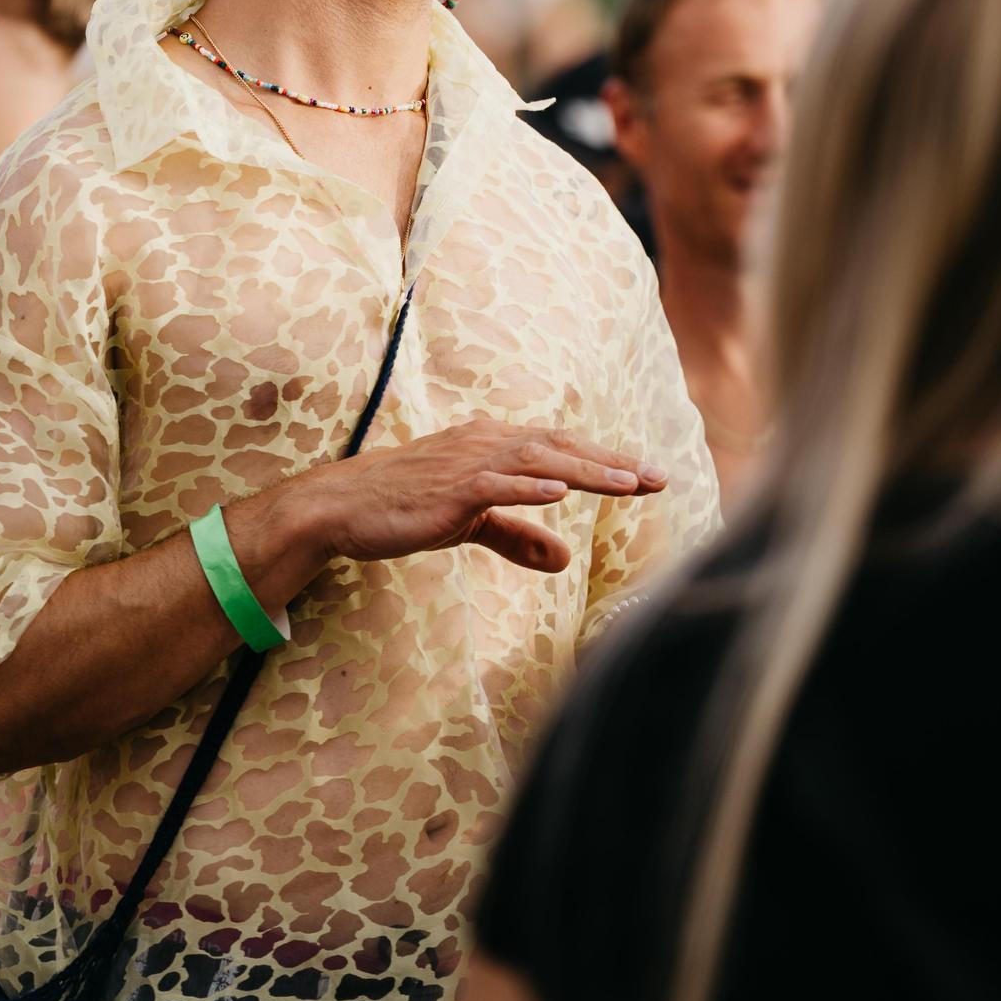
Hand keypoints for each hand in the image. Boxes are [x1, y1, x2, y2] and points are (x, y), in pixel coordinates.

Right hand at [291, 421, 664, 575]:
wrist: (342, 507)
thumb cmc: (404, 507)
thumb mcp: (470, 523)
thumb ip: (517, 536)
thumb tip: (565, 557)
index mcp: (492, 446)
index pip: (561, 448)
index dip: (606, 461)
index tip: (649, 477)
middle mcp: (484, 443)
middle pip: (559, 447)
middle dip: (611, 463)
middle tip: (658, 479)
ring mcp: (465, 462)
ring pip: (535, 459)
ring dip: (584, 470)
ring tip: (627, 483)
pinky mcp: (446, 488)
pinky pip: (492, 483)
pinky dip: (526, 485)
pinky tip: (557, 491)